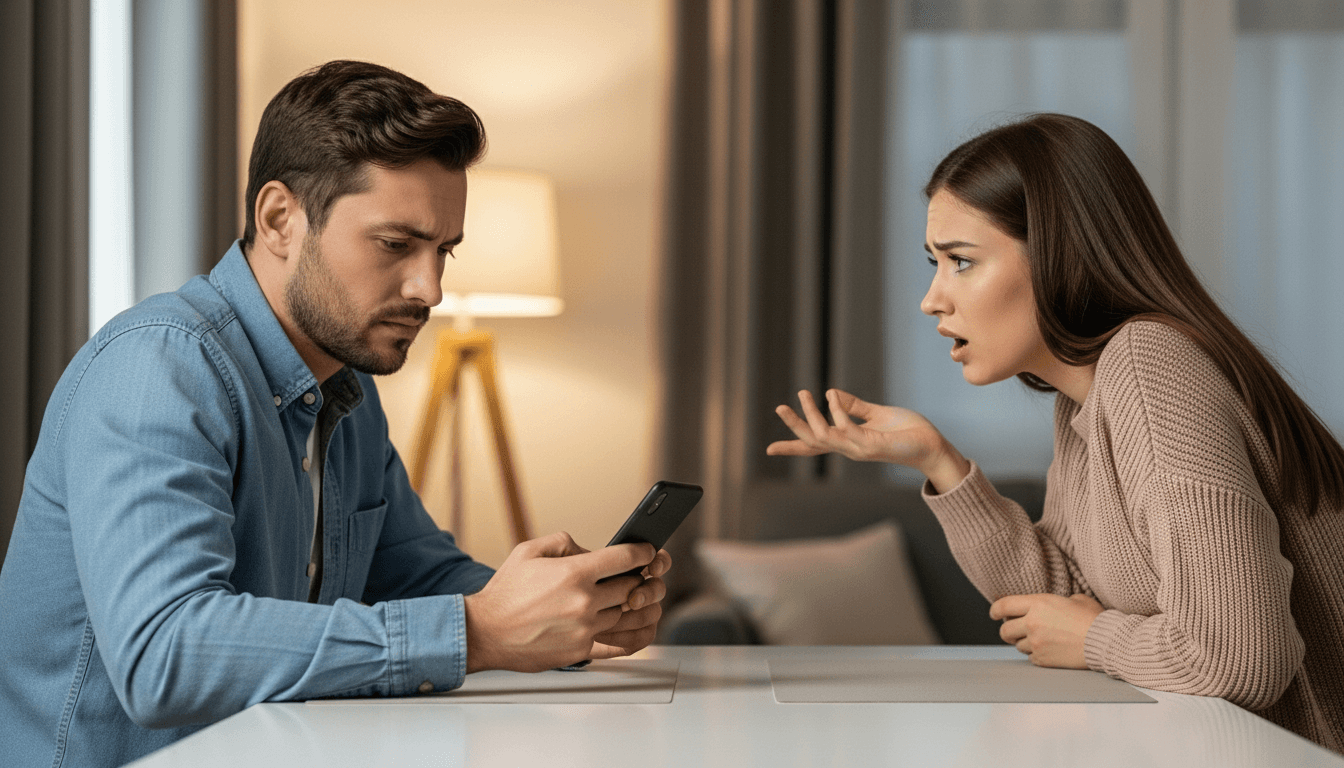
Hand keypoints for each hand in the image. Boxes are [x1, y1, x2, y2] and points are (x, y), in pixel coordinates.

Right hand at [463, 532, 660, 672]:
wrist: (485, 632)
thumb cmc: (505, 592)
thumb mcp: (529, 550)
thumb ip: (564, 542)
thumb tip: (591, 550)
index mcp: (574, 573)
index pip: (624, 558)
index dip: (643, 552)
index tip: (648, 552)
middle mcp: (584, 601)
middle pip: (631, 587)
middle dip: (640, 579)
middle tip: (641, 575)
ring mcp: (584, 628)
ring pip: (626, 614)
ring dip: (634, 605)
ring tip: (636, 598)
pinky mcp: (581, 651)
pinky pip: (620, 644)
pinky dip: (636, 635)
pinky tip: (641, 627)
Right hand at [766, 389, 969, 490]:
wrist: (932, 445)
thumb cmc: (907, 432)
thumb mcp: (877, 414)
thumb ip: (855, 406)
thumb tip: (831, 393)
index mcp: (849, 442)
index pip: (815, 445)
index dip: (793, 445)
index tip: (770, 448)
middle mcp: (850, 448)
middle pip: (813, 441)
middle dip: (794, 427)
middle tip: (779, 408)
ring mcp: (859, 448)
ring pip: (824, 435)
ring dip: (811, 415)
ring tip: (803, 393)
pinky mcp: (872, 444)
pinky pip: (847, 427)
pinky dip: (836, 411)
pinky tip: (831, 396)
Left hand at [990, 593, 1104, 668]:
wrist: (1106, 642)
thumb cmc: (1094, 618)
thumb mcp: (1075, 599)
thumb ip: (1056, 601)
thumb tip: (1052, 606)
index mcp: (1038, 603)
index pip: (1004, 606)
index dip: (995, 610)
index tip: (993, 614)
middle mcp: (1032, 623)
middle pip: (1005, 630)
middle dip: (1008, 631)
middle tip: (1014, 631)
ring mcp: (1036, 643)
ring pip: (1017, 646)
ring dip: (1025, 643)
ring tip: (1041, 640)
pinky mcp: (1043, 659)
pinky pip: (1030, 658)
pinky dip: (1036, 655)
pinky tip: (1049, 650)